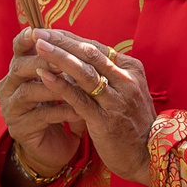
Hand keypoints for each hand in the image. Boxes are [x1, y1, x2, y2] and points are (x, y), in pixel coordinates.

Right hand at [0, 29, 86, 183]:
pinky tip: (79, 112)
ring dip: (53, 87)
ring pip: (28, 92)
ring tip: (76, 86)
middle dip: (43, 61)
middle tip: (64, 60)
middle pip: (20, 67)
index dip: (27, 39)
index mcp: (18, 70)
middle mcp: (9, 86)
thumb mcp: (63, 84)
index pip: (19, 48)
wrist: (55, 147)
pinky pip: (40, 116)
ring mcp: (11, 108)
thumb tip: (88, 43)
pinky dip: (61, 112)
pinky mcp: (19, 128)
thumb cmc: (61, 109)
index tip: (40, 31)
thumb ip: (66, 66)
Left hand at [27, 29, 160, 185]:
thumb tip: (77, 57)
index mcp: (131, 70)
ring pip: (84, 72)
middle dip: (62, 41)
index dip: (70, 38)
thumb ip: (106, 74)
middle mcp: (126, 81)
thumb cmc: (133, 123)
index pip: (96, 47)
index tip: (48, 31)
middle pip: (89, 54)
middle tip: (37, 32)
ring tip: (38, 46)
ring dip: (59, 57)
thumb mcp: (126, 92)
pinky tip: (44, 75)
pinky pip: (79, 98)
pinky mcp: (105, 121)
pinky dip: (60, 85)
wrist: (148, 155)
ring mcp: (116, 100)